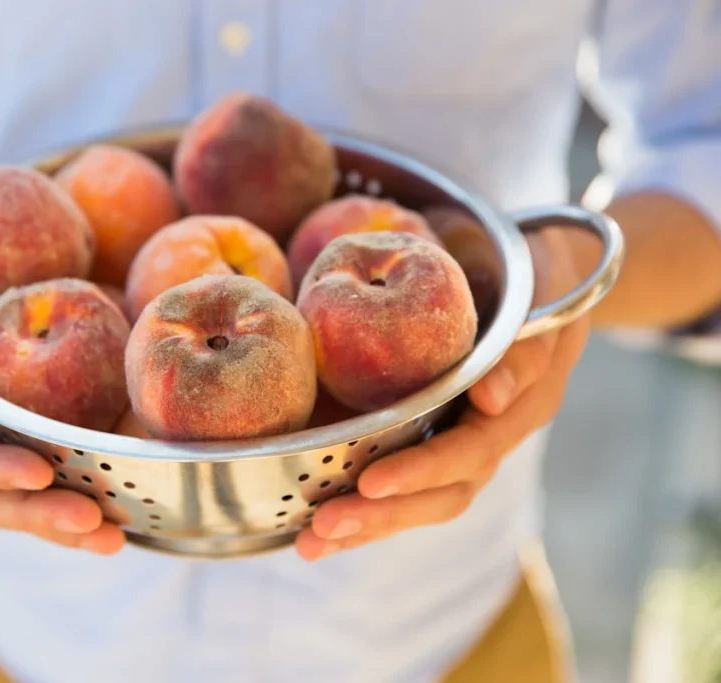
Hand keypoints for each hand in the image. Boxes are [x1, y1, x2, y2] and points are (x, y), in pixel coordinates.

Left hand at [296, 229, 589, 560]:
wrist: (543, 277)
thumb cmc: (533, 271)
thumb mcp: (541, 289)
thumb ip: (524, 345)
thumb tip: (489, 398)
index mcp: (523, 404)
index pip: (473, 451)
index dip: (422, 470)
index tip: (372, 483)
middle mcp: (496, 434)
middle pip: (445, 492)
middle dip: (384, 514)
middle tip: (325, 526)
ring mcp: (469, 443)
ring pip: (425, 501)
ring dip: (369, 525)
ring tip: (311, 543)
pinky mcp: (440, 441)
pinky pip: (409, 486)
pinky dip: (368, 511)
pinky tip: (319, 527)